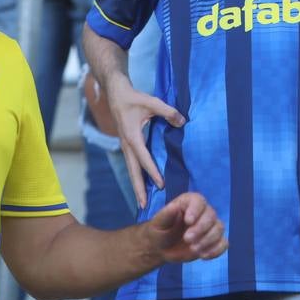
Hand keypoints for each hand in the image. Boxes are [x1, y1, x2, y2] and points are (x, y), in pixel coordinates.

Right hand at [105, 75, 185, 208]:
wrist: (116, 93)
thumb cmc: (133, 98)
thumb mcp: (152, 102)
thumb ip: (168, 112)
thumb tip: (183, 122)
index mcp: (132, 137)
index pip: (144, 158)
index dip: (153, 172)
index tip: (161, 185)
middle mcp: (127, 145)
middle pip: (133, 171)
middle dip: (138, 189)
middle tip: (143, 205)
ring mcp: (125, 146)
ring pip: (131, 169)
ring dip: (136, 185)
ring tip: (141, 201)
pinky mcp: (126, 145)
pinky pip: (132, 164)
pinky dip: (136, 175)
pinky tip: (141, 184)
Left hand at [143, 192, 227, 262]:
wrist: (162, 248)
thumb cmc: (159, 231)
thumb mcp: (157, 223)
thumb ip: (165, 214)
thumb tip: (174, 206)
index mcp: (189, 202)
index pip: (199, 201)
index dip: (196, 210)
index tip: (188, 221)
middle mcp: (203, 212)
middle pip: (211, 215)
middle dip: (201, 229)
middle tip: (187, 240)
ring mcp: (210, 227)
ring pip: (219, 229)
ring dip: (208, 240)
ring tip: (193, 249)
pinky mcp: (214, 241)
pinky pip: (224, 243)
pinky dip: (216, 250)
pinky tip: (203, 256)